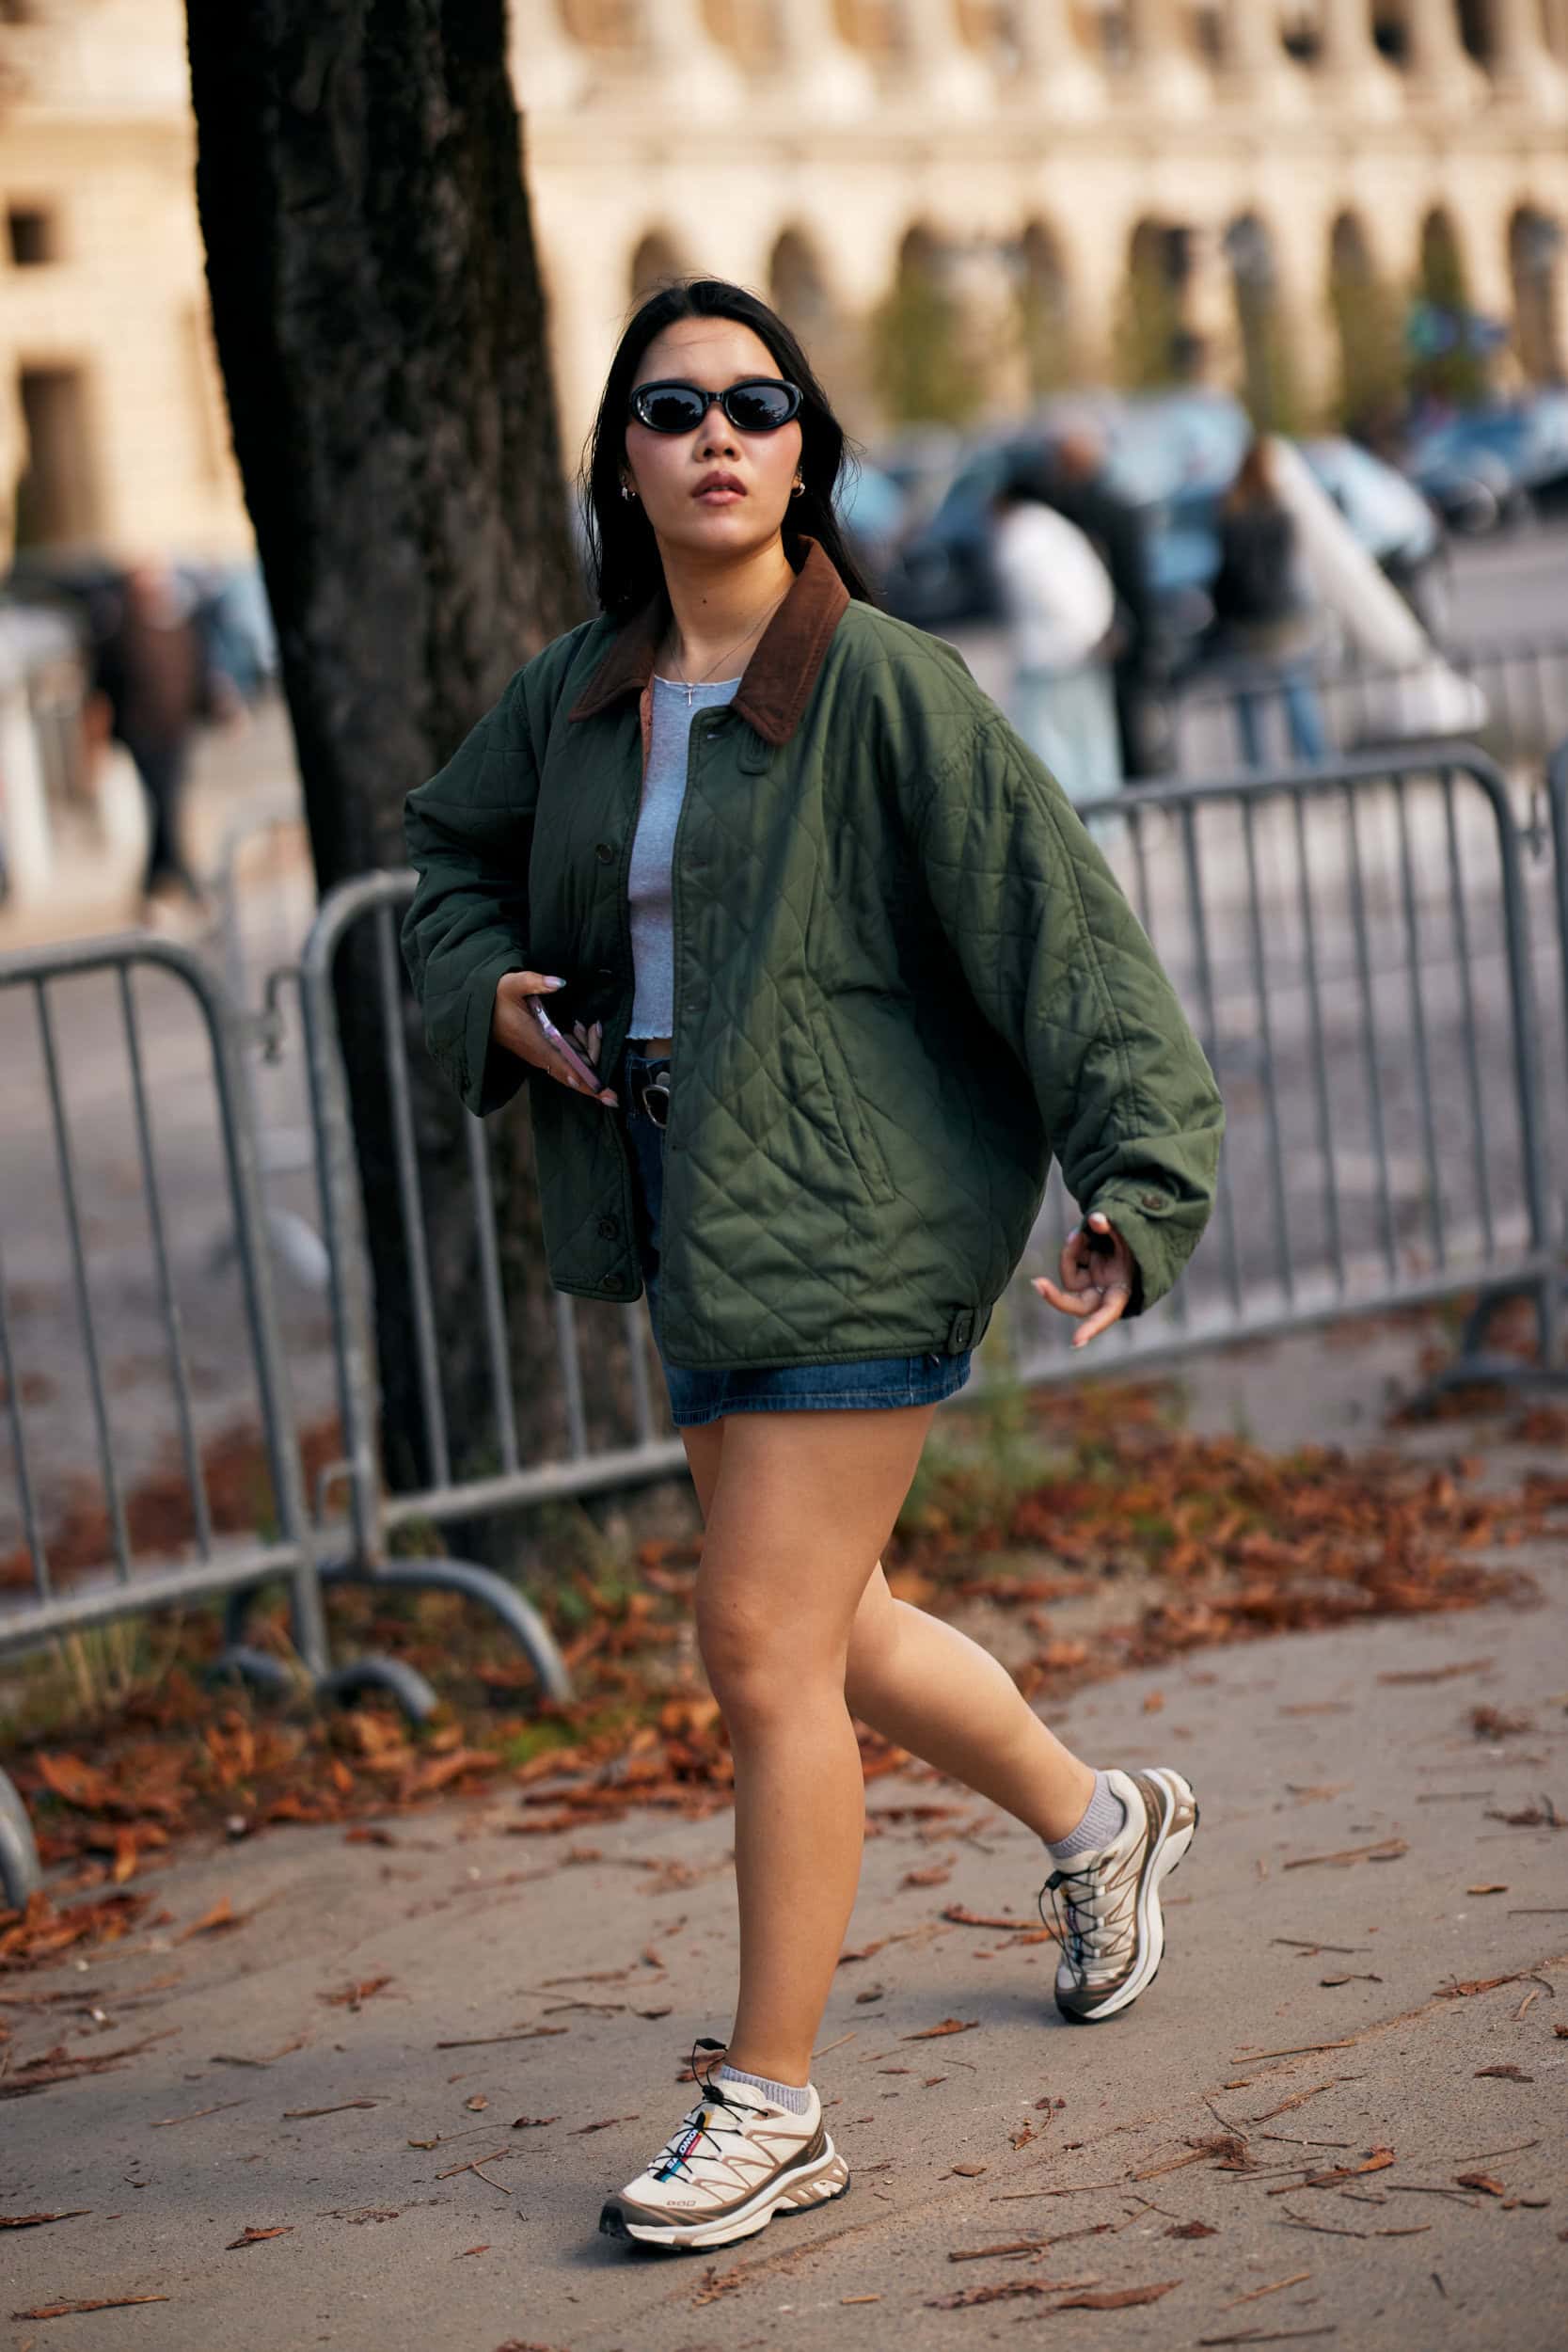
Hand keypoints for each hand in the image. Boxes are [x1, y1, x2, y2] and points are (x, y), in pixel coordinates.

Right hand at [490, 971, 617, 1106]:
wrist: (478, 1010)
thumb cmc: (495, 997)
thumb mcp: (513, 984)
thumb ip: (536, 982)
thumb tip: (560, 982)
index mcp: (535, 1042)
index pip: (564, 1067)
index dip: (586, 1081)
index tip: (608, 1096)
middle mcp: (539, 1055)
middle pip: (574, 1070)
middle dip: (593, 1052)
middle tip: (596, 1027)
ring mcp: (540, 1056)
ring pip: (572, 1064)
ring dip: (587, 1046)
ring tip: (590, 1024)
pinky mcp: (541, 1052)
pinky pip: (566, 1058)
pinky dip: (579, 1046)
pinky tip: (579, 1028)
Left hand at [1032, 1209, 1135, 1348]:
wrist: (1134, 1233)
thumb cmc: (1137, 1239)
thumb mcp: (1130, 1234)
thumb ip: (1113, 1227)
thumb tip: (1094, 1220)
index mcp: (1121, 1291)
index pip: (1106, 1314)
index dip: (1092, 1328)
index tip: (1075, 1341)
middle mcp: (1103, 1291)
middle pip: (1075, 1304)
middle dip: (1055, 1297)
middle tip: (1038, 1283)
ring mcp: (1091, 1282)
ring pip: (1069, 1276)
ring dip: (1071, 1253)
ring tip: (1082, 1232)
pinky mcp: (1081, 1271)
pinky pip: (1070, 1262)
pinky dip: (1073, 1247)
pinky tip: (1083, 1234)